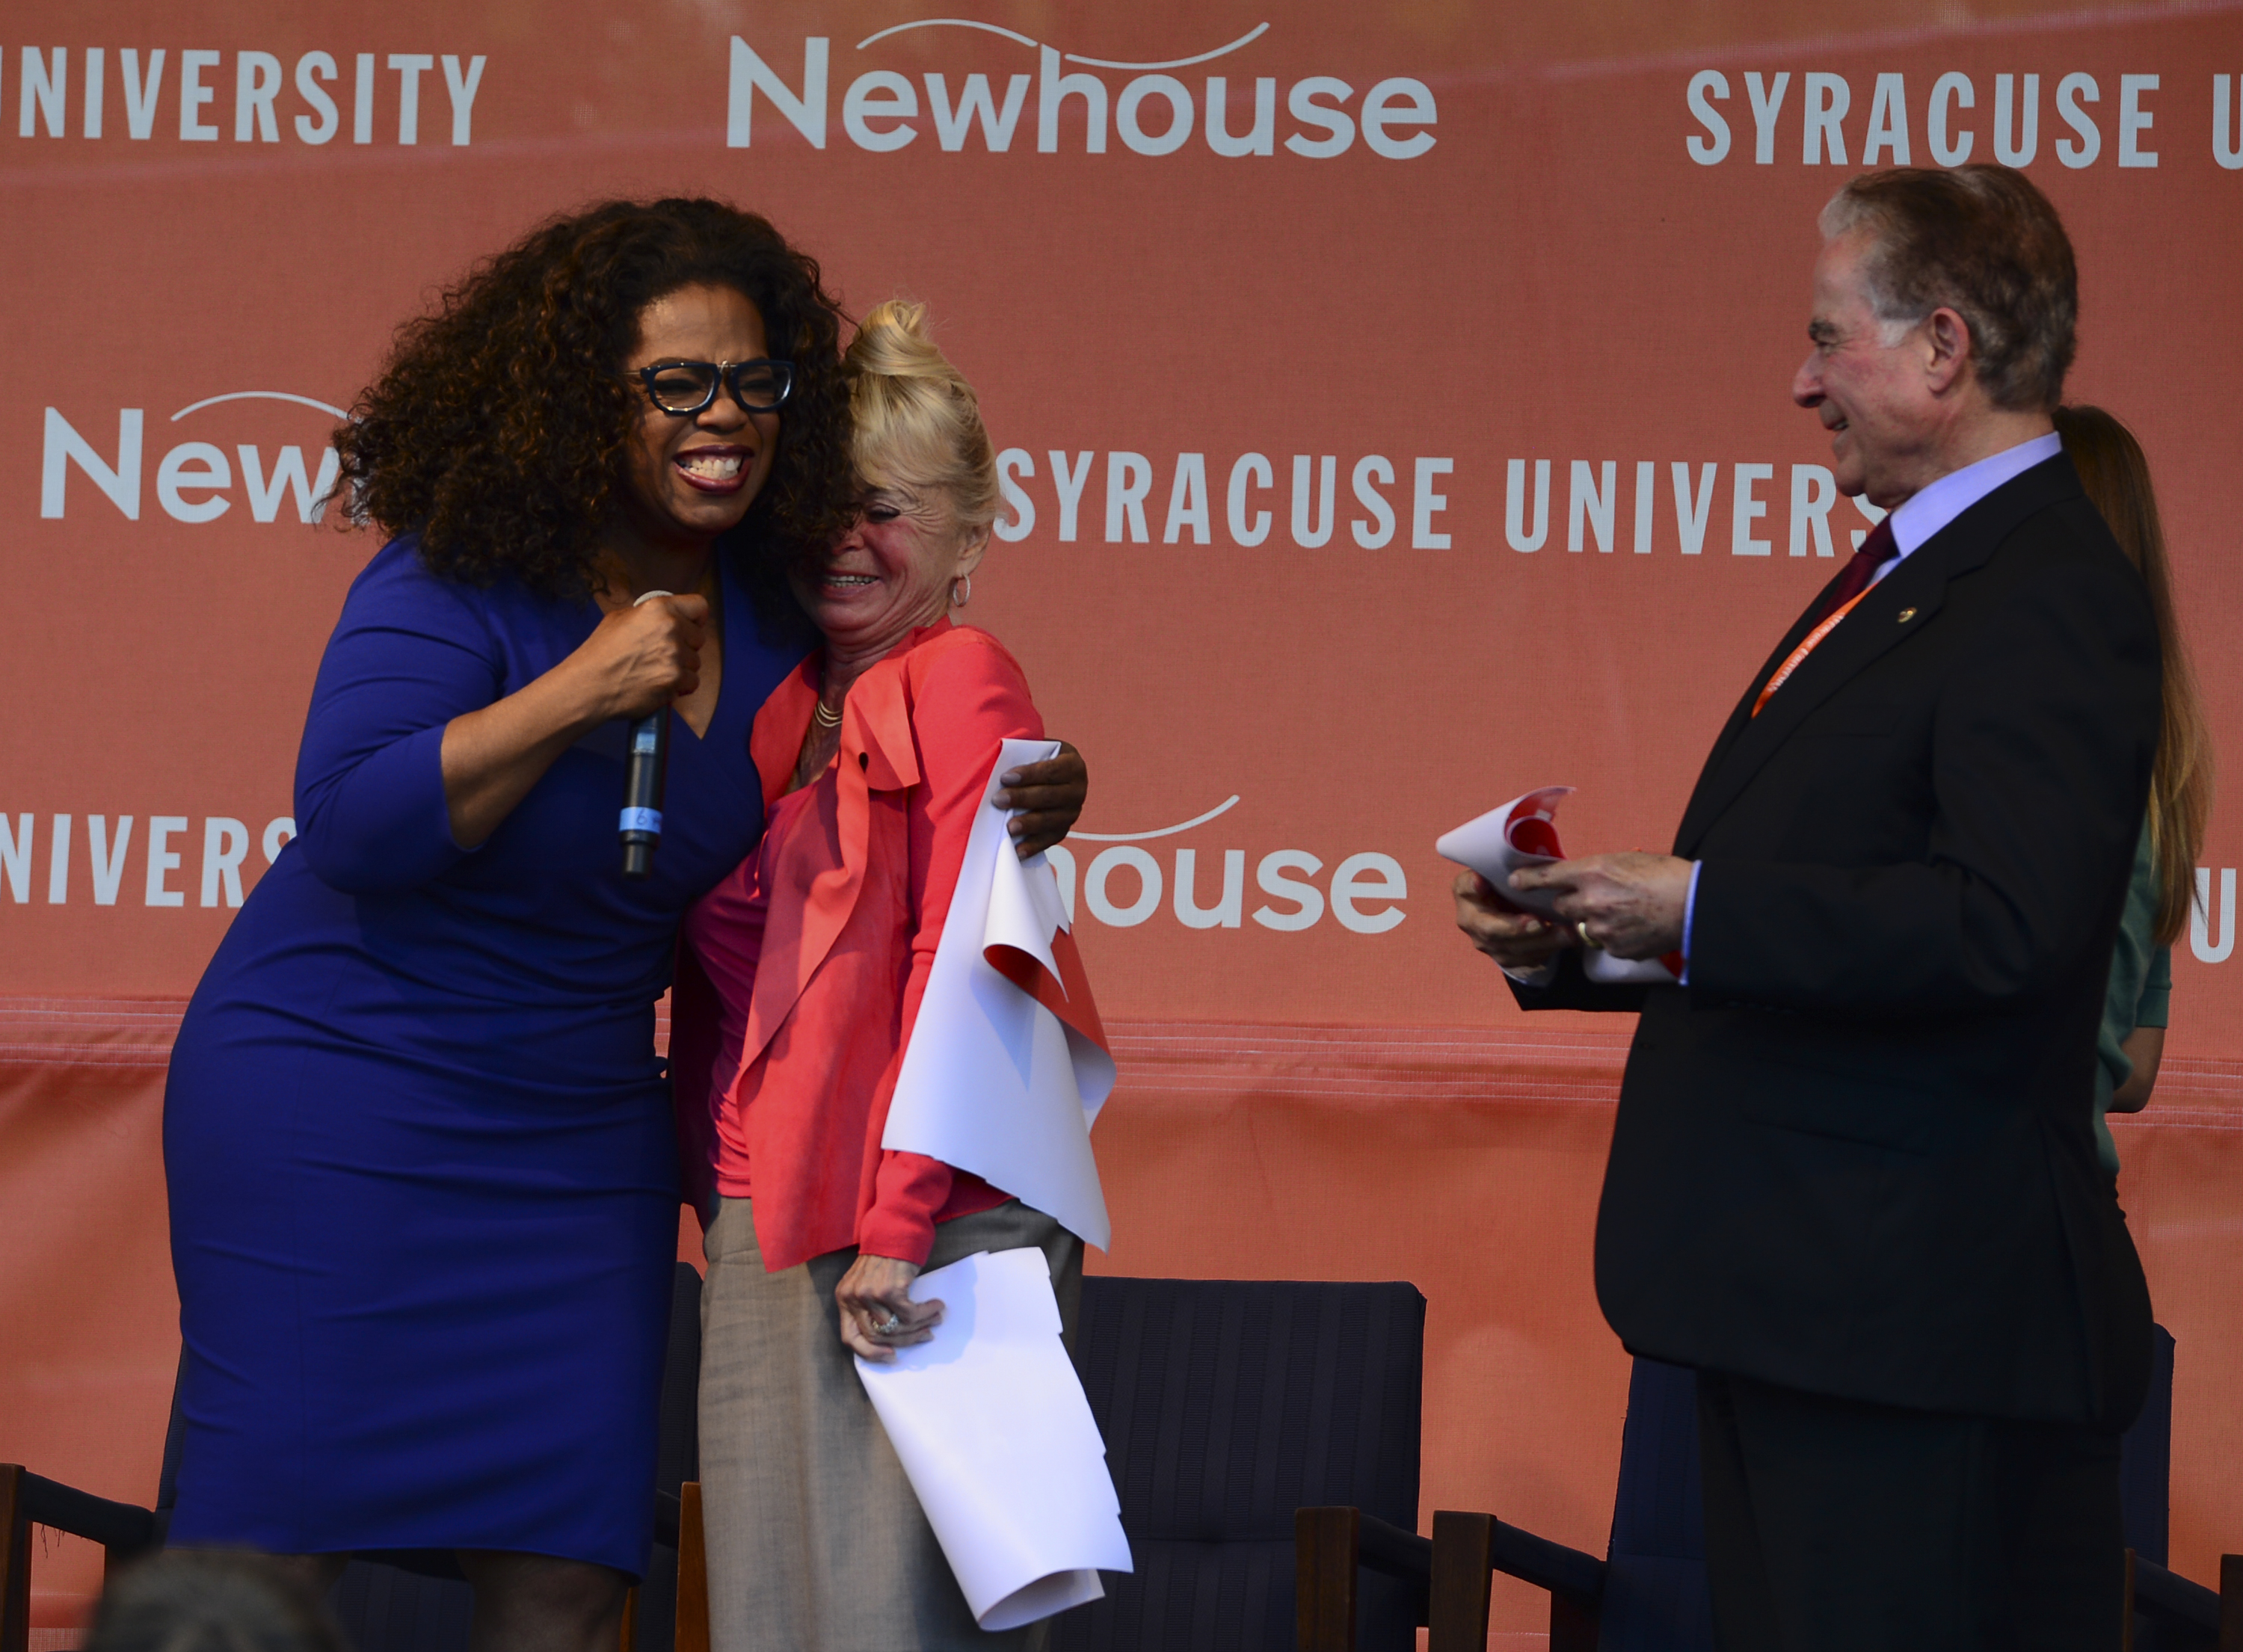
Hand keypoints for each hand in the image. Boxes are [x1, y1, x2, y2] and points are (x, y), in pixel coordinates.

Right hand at [568, 593, 708, 724]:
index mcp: (659, 609)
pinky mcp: (675, 679)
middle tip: (663, 654)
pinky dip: (680, 686)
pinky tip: (660, 683)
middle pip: (699, 637)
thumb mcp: (620, 619)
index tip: (691, 626)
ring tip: (656, 670)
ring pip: (695, 662)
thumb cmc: (600, 652)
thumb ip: (650, 615)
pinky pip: (692, 682)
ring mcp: (675, 655)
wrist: (589, 685)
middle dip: (686, 646)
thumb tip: (668, 617)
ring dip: (681, 668)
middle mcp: (671, 628)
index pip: (699, 606)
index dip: (696, 617)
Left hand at [835, 1253, 942, 1362]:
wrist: (896, 1227)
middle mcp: (852, 1297)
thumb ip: (870, 1307)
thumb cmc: (886, 1256)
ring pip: (895, 1328)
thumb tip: (890, 1339)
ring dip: (919, 1327)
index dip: (870, 1353)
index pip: (850, 1338)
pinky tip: (937, 1306)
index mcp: (844, 1298)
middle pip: (876, 1337)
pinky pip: (910, 1315)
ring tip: (934, 1320)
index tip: (890, 1355)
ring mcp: (869, 1294)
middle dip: (904, 1341)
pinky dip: (926, 1313)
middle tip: (924, 1336)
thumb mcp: (868, 1282)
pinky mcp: (889, 1290)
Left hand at [998, 740, 1086, 860]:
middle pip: (1050, 796)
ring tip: (1009, 828)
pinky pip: (1050, 839)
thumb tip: (997, 762)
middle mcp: (1077, 790)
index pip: (1051, 770)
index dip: (1028, 774)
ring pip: (1051, 820)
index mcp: (1072, 765)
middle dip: (1022, 798)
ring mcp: (1072, 812)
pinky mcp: (1063, 829)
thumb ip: (1022, 755)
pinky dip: (1034, 846)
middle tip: (998, 800)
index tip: (1005, 777)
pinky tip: (1018, 850)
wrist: (1048, 777)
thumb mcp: (1035, 751)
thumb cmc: (1035, 761)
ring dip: (1029, 824)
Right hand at [1454, 869, 1571, 970]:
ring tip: (1566, 933)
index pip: (1465, 889)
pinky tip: (1567, 940)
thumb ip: (1499, 866)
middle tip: (1541, 923)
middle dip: (1517, 928)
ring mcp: (1487, 944)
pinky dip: (1549, 949)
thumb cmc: (1508, 880)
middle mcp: (1470, 922)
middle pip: (1490, 930)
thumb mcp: (1502, 868)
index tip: (1482, 884)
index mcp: (1466, 893)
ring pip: (1513, 949)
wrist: (1514, 906)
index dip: (1472, 887)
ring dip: (1541, 942)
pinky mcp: (1506, 958)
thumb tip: (1487, 875)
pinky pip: (1527, 958)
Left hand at [1507, 852, 1691, 960]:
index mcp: (1593, 871)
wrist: (1695, 905)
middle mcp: (1591, 900)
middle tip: (1595, 897)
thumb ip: (1597, 870)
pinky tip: (1634, 927)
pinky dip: (1613, 937)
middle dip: (1572, 901)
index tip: (1515, 882)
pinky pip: (1603, 943)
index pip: (1547, 877)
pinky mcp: (1614, 949)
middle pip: (1561, 905)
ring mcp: (1601, 928)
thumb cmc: (1666, 876)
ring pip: (1582, 926)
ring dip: (1593, 920)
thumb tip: (1580, 876)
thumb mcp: (1627, 860)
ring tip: (1623, 912)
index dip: (1527, 880)